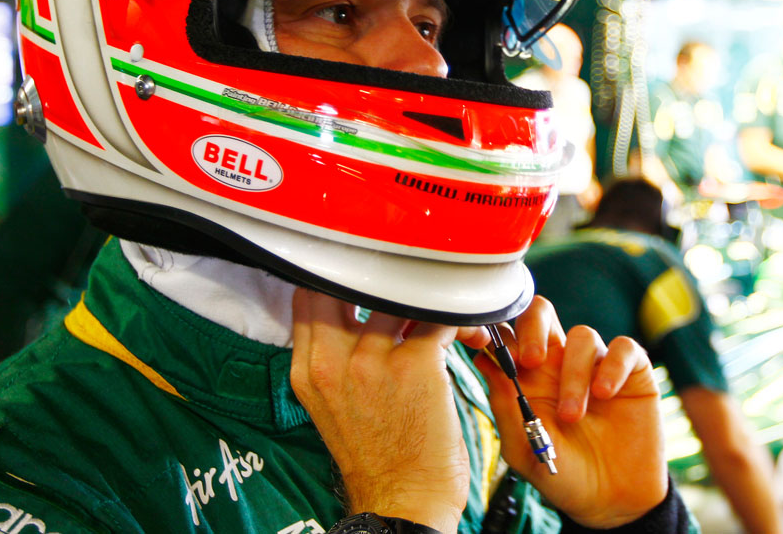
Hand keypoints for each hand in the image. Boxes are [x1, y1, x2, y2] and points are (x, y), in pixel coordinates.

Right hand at [290, 289, 473, 533]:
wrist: (402, 504)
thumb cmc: (378, 457)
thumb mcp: (332, 404)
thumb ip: (334, 356)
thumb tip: (358, 314)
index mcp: (308, 369)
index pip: (312, 293)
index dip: (345, 277)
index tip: (373, 280)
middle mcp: (333, 361)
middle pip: (352, 282)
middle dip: (386, 278)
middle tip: (413, 292)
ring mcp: (373, 361)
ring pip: (403, 294)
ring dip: (434, 300)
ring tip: (452, 320)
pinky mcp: (416, 365)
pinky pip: (442, 317)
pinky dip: (464, 321)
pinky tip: (473, 337)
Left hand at [474, 297, 666, 528]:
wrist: (609, 501)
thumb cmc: (562, 473)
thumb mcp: (524, 447)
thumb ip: (504, 405)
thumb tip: (484, 361)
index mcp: (529, 376)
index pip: (510, 335)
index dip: (503, 337)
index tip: (503, 360)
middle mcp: (560, 362)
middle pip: (542, 313)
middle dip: (533, 327)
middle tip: (532, 361)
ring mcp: (596, 364)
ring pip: (582, 335)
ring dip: (574, 374)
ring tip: (572, 415)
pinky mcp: (632, 371)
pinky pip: (624, 348)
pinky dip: (612, 367)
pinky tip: (605, 395)